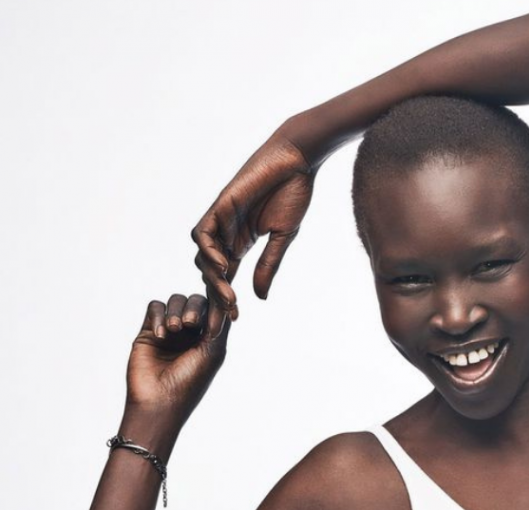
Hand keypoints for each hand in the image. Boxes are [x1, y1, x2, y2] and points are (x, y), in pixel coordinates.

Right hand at [126, 294, 230, 426]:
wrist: (158, 403)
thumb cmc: (190, 381)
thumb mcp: (213, 350)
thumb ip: (219, 322)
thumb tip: (224, 296)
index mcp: (210, 336)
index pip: (215, 307)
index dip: (216, 300)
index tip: (215, 303)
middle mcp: (191, 331)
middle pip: (195, 300)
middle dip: (194, 308)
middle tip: (191, 324)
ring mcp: (169, 330)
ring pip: (175, 300)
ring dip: (176, 311)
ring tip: (174, 330)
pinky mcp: (148, 332)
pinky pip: (155, 307)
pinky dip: (159, 316)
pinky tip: (161, 335)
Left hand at [192, 131, 314, 336]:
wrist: (297, 161)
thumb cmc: (294, 193)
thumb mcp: (282, 237)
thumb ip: (268, 265)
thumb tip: (258, 298)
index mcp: (242, 242)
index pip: (227, 277)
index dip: (227, 299)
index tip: (235, 321)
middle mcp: (227, 233)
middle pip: (212, 272)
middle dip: (217, 296)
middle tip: (227, 316)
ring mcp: (221, 220)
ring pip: (204, 256)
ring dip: (213, 279)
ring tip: (228, 297)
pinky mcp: (219, 206)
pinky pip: (202, 234)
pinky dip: (209, 252)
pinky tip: (224, 267)